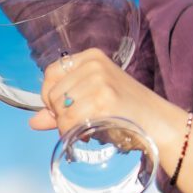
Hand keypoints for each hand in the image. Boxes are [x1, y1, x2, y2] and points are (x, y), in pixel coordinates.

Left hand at [30, 48, 185, 169]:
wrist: (158, 123)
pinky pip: (72, 122)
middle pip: (54, 94)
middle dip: (60, 115)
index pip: (51, 72)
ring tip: (86, 129)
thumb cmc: (127, 111)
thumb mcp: (95, 99)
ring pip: (61, 110)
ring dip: (68, 127)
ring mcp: (99, 82)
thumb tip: (33, 121)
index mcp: (91, 58)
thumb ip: (63, 108)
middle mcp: (94, 66)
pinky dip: (74, 133)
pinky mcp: (104, 101)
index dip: (48, 94)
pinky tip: (89, 134)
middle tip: (78, 124)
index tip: (59, 109)